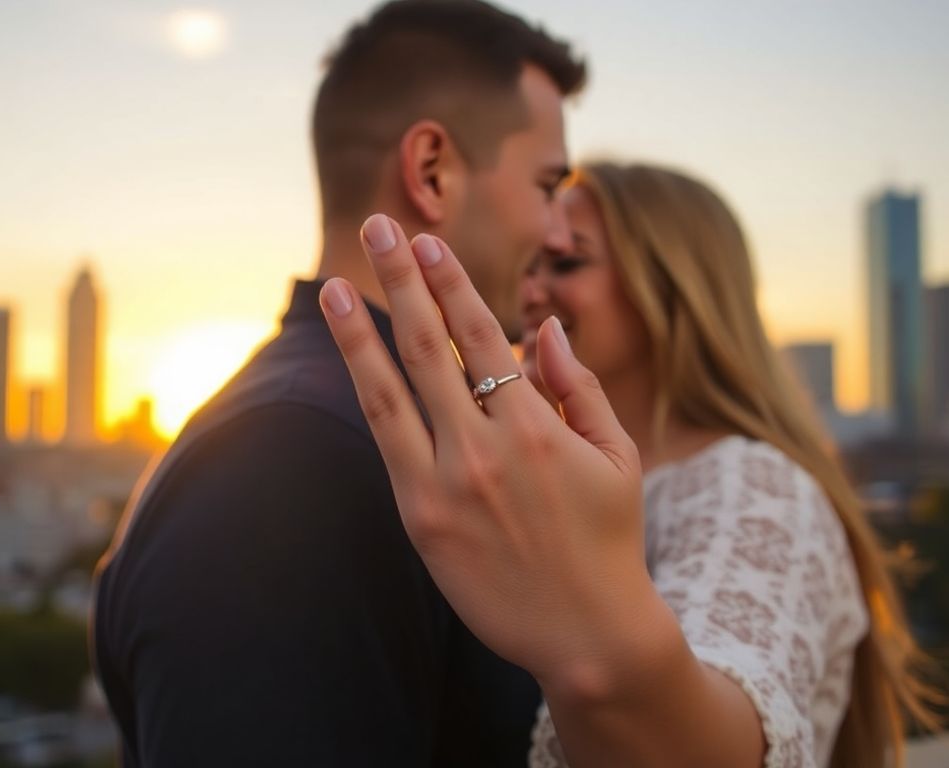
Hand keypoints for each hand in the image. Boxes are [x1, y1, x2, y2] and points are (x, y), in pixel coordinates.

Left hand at [319, 214, 648, 690]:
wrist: (587, 634)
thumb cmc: (607, 540)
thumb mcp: (615, 457)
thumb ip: (580, 387)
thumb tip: (544, 329)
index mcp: (537, 425)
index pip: (482, 335)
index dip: (450, 283)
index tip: (428, 242)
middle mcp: (485, 447)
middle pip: (428, 345)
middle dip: (399, 280)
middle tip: (378, 228)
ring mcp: (446, 484)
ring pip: (389, 391)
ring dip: (356, 332)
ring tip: (333, 284)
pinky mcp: (420, 520)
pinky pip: (388, 445)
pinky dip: (368, 396)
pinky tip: (351, 362)